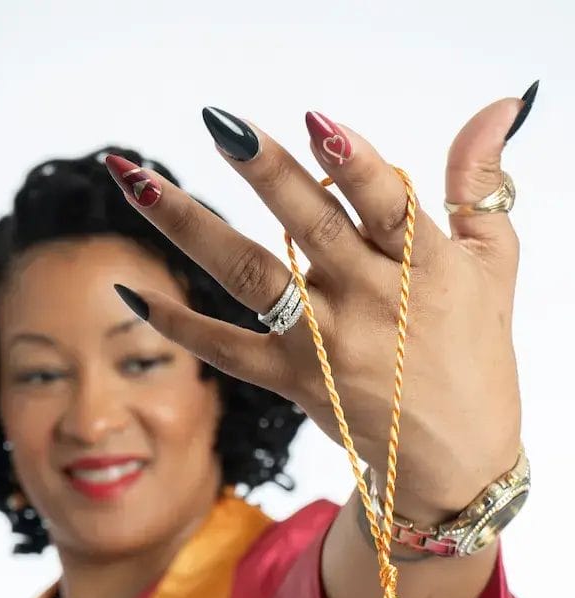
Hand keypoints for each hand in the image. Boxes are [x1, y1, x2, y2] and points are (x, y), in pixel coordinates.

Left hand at [106, 90, 534, 522]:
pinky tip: (133, 290)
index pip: (389, 205)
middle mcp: (371, 302)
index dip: (356, 163)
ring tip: (140, 184)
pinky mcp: (292, 382)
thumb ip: (478, 186)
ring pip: (253, 277)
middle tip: (218, 124)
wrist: (455, 457)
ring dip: (193, 227)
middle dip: (265, 173)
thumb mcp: (492, 266)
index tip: (314, 122)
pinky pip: (226, 350)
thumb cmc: (474, 352)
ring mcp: (326, 345)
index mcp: (425, 267)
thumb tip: (497, 107)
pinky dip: (178, 323)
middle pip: (312, 229)